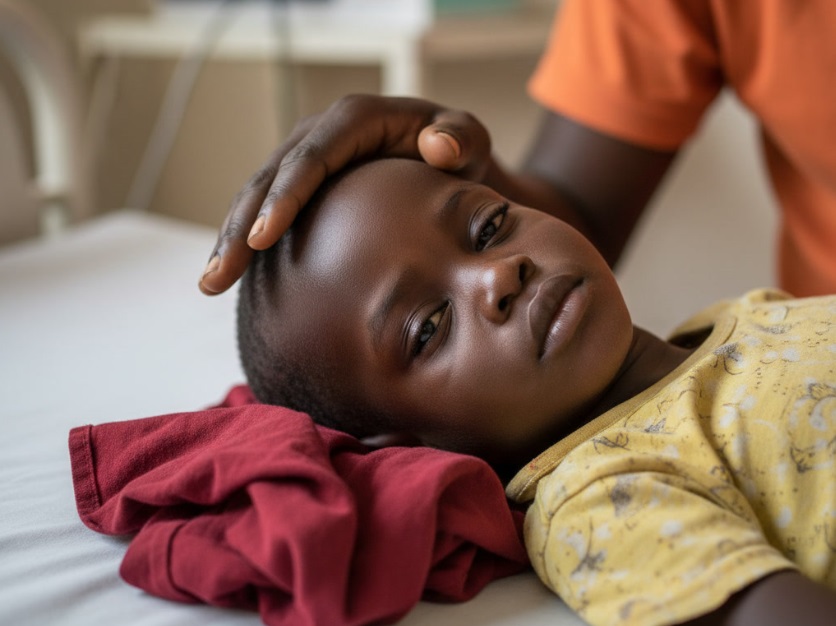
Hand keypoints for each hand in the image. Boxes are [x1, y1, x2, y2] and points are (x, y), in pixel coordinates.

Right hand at [199, 94, 491, 294]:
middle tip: (218, 276)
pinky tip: (230, 278)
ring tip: (210, 283)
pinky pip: (263, 213)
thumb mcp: (469, 141)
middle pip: (270, 178)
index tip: (262, 237)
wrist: (447, 166)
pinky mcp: (300, 188)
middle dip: (240, 227)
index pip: (313, 157)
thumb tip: (437, 145)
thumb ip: (461, 139)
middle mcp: (320, 136)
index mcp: (355, 120)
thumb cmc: (458, 154)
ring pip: (255, 197)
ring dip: (231, 240)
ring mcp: (304, 161)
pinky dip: (246, 245)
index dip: (284, 196)